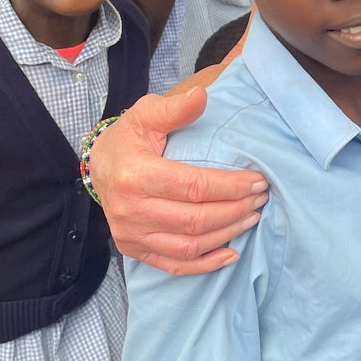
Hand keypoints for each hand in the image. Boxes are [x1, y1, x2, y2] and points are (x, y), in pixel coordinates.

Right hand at [90, 92, 266, 274]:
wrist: (99, 167)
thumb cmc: (129, 138)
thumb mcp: (147, 114)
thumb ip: (175, 108)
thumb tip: (202, 96)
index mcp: (135, 175)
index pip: (193, 187)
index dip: (231, 186)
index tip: (258, 180)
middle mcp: (130, 210)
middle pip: (195, 219)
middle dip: (236, 209)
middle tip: (261, 198)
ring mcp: (131, 234)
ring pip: (189, 245)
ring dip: (227, 233)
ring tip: (252, 217)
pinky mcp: (135, 249)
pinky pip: (174, 265)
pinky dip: (206, 264)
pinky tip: (231, 254)